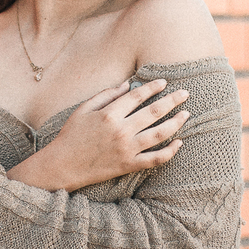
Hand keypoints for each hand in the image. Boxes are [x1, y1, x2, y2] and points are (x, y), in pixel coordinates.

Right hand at [9, 79, 189, 191]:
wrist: (62, 166)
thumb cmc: (71, 135)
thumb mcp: (83, 109)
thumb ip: (106, 95)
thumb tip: (127, 84)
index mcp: (109, 114)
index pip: (137, 96)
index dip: (153, 87)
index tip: (164, 82)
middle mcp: (121, 130)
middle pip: (154, 111)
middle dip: (172, 100)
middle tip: (185, 93)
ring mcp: (127, 149)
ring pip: (159, 134)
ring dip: (176, 122)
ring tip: (186, 114)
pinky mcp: (128, 165)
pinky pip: (155, 159)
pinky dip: (170, 152)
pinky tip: (179, 143)